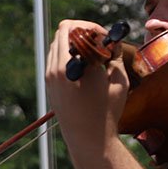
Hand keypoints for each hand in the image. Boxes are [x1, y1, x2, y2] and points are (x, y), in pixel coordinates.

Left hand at [46, 19, 129, 154]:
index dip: (93, 28)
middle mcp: (56, 69)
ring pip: (57, 43)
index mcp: (73, 65)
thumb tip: (112, 41)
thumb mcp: (118, 80)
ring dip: (74, 42)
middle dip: (82, 31)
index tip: (106, 38)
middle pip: (63, 31)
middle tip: (99, 41)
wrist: (88, 140)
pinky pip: (54, 58)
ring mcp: (50, 77)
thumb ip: (114, 55)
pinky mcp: (49, 84)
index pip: (75, 29)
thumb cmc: (107, 112)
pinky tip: (84, 64)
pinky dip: (68, 54)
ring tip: (93, 54)